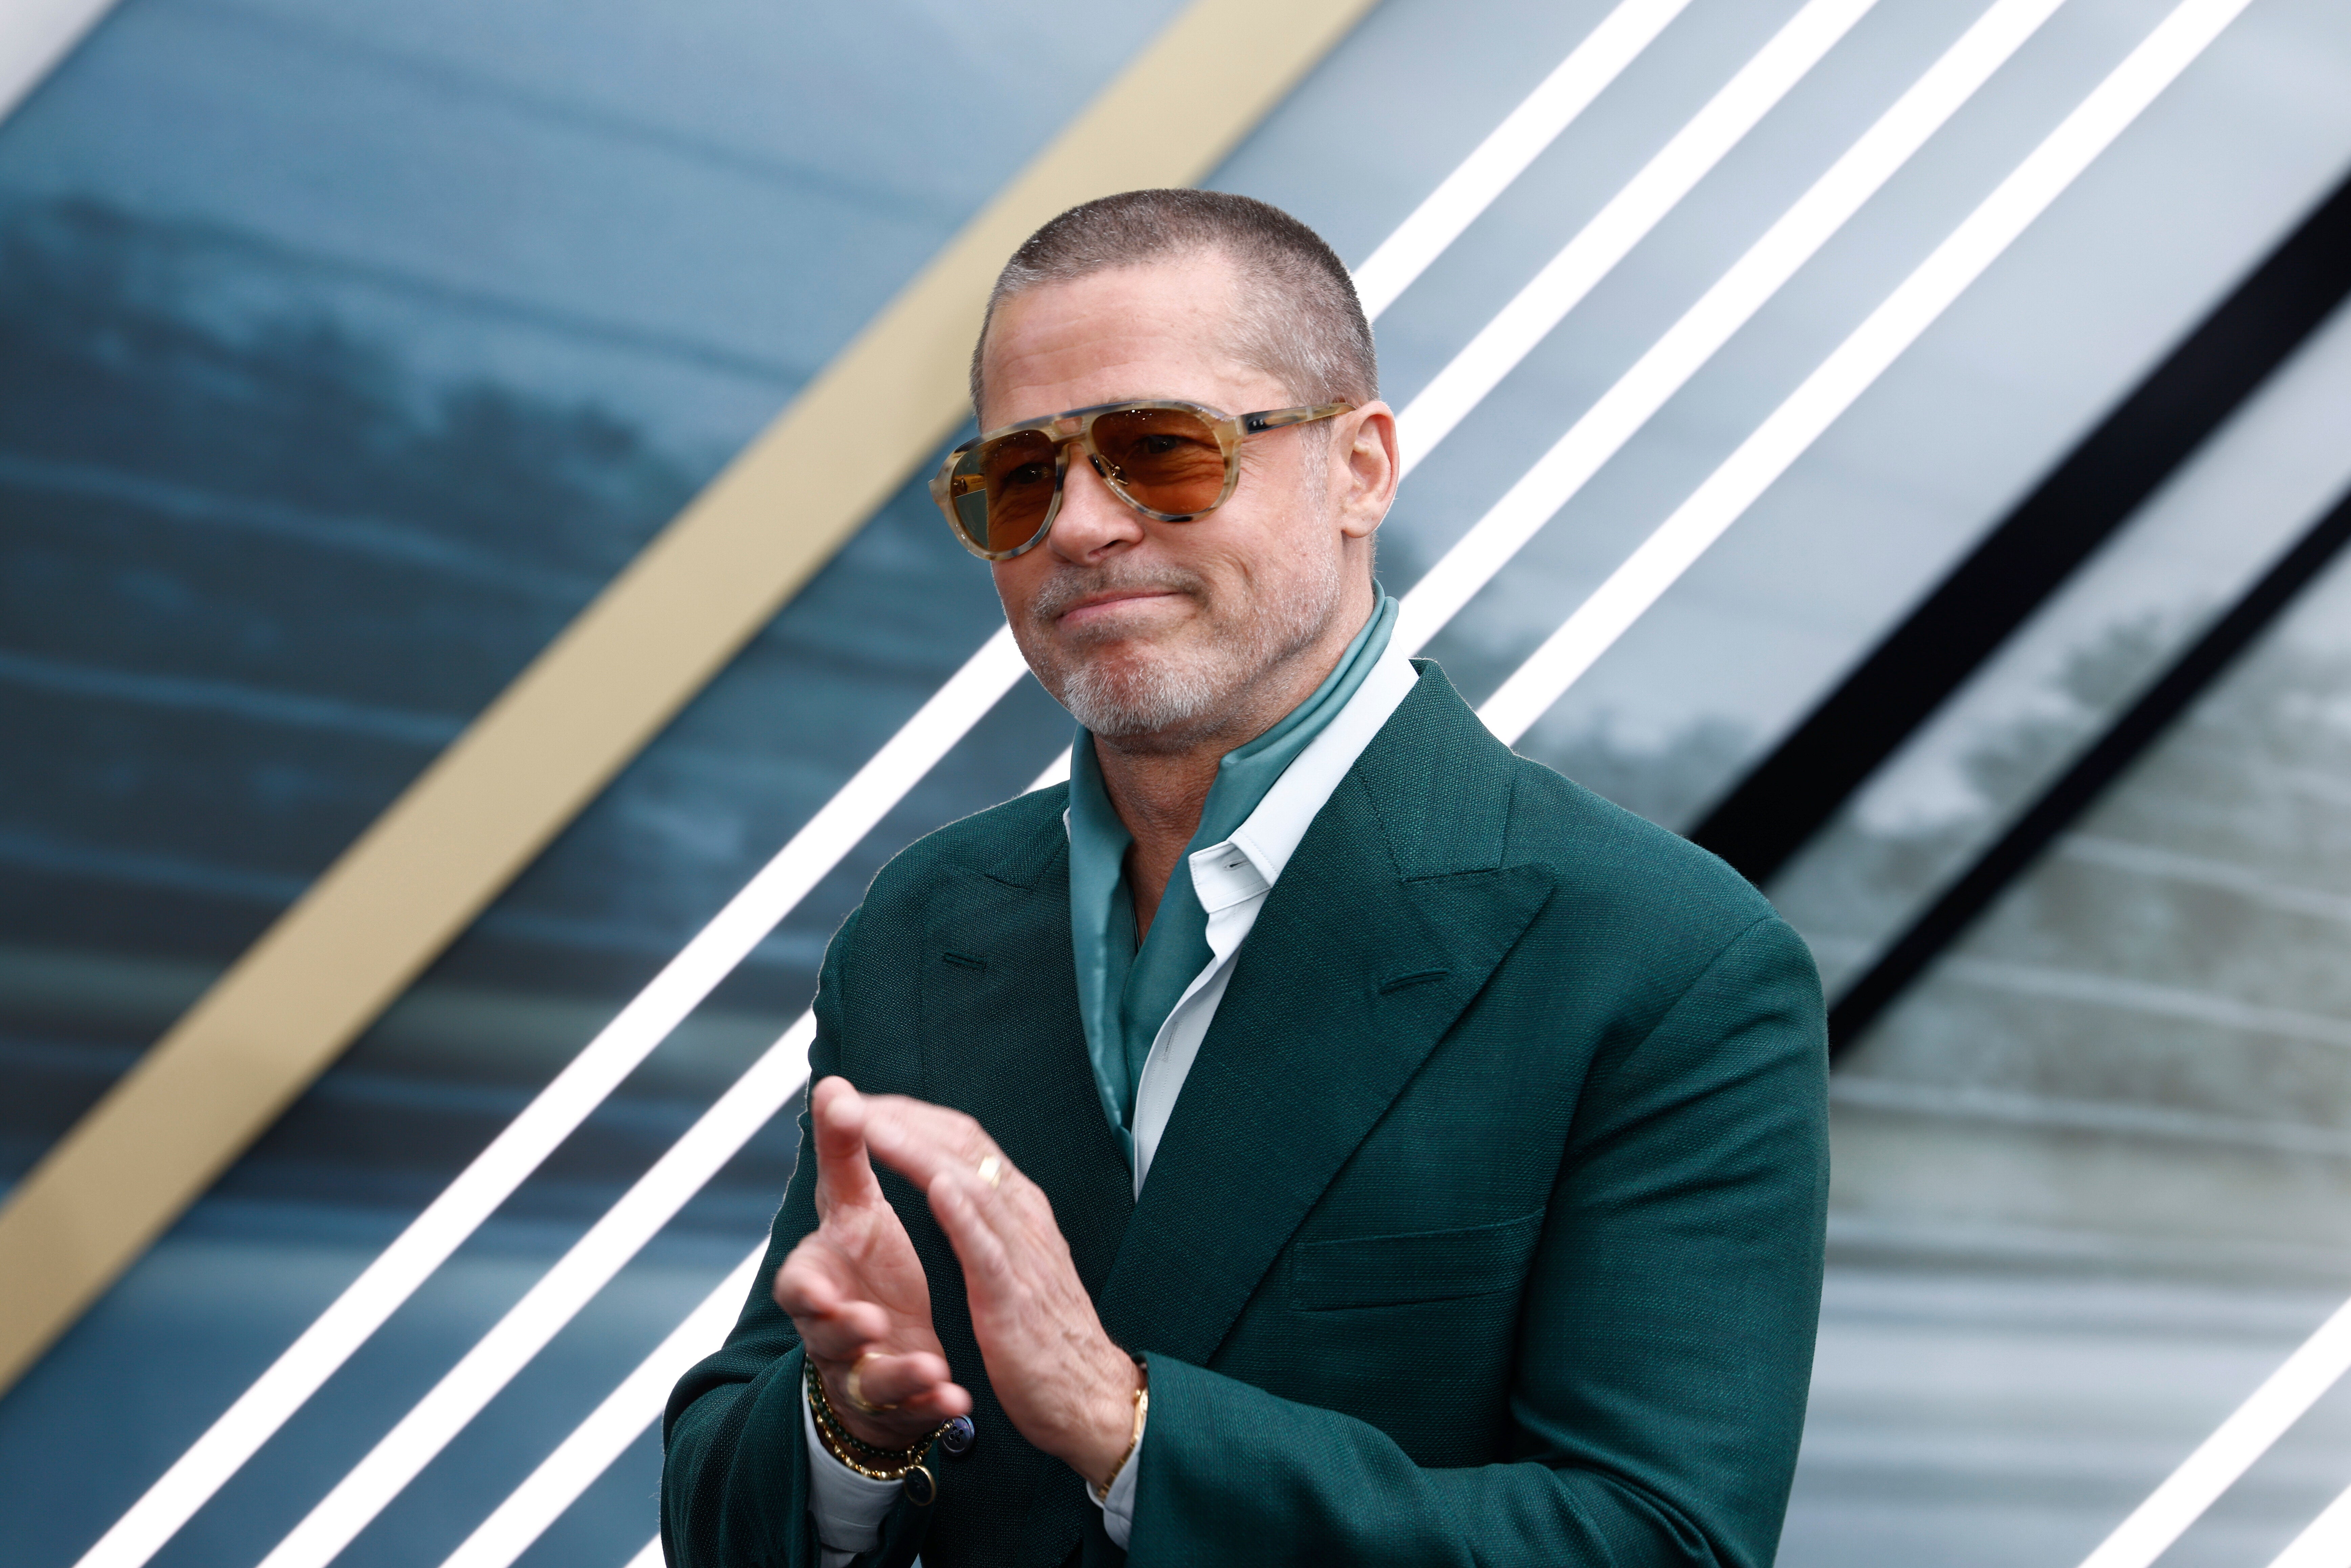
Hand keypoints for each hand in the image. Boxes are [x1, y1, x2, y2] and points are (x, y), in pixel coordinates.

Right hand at [772, 1077, 972, 1449]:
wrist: (890, 1338)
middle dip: (845, 1331)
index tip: (825, 1292)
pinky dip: (933, 1403)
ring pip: (870, 1377)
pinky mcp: (900, 1399)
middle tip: (869, 1322)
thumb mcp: (857, 1210)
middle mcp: (837, 1325)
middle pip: (826, 1338)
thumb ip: (845, 1153)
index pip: (800, 1284)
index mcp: (825, 1277)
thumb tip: (833, 1084)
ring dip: (897, 1370)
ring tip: (929, 1365)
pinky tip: (958, 1399)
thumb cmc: (870, 1266)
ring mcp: (866, 1366)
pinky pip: (915, 1407)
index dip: (808, 1291)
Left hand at [861, 1098, 1142, 1488]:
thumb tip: (950, 1182)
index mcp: (1019, 1208)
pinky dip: (964, 1215)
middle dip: (904, 1119)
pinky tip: (938, 1189)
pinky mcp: (1017, 1299)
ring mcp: (1023, 1256)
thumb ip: (986, 1221)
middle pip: (962, 1147)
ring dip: (919, 1151)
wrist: (1091, 1397)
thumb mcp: (1015, 1262)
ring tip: (875, 1125)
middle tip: (852, 1100)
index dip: (913, 1117)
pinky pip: (989, 1249)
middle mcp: (1023, 1218)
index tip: (866, 1103)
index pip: (964, 1140)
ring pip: (970, 1185)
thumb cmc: (1045, 1333)